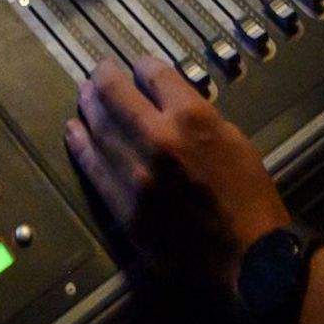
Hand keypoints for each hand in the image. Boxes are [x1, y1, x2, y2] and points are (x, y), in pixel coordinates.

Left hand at [64, 56, 293, 297]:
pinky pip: (94, 168)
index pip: (154, 74)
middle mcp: (158, 140)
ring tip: (84, 96)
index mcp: (192, 118)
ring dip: (89, 107)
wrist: (248, 257)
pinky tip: (74, 131)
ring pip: (99, 127)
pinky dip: (81, 145)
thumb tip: (168, 103)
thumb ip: (197, 116)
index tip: (139, 67)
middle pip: (115, 94)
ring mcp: (136, 175)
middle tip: (99, 72)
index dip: (143, 65)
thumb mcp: (234, 140)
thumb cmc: (249, 199)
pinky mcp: (124, 206)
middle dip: (104, 77)